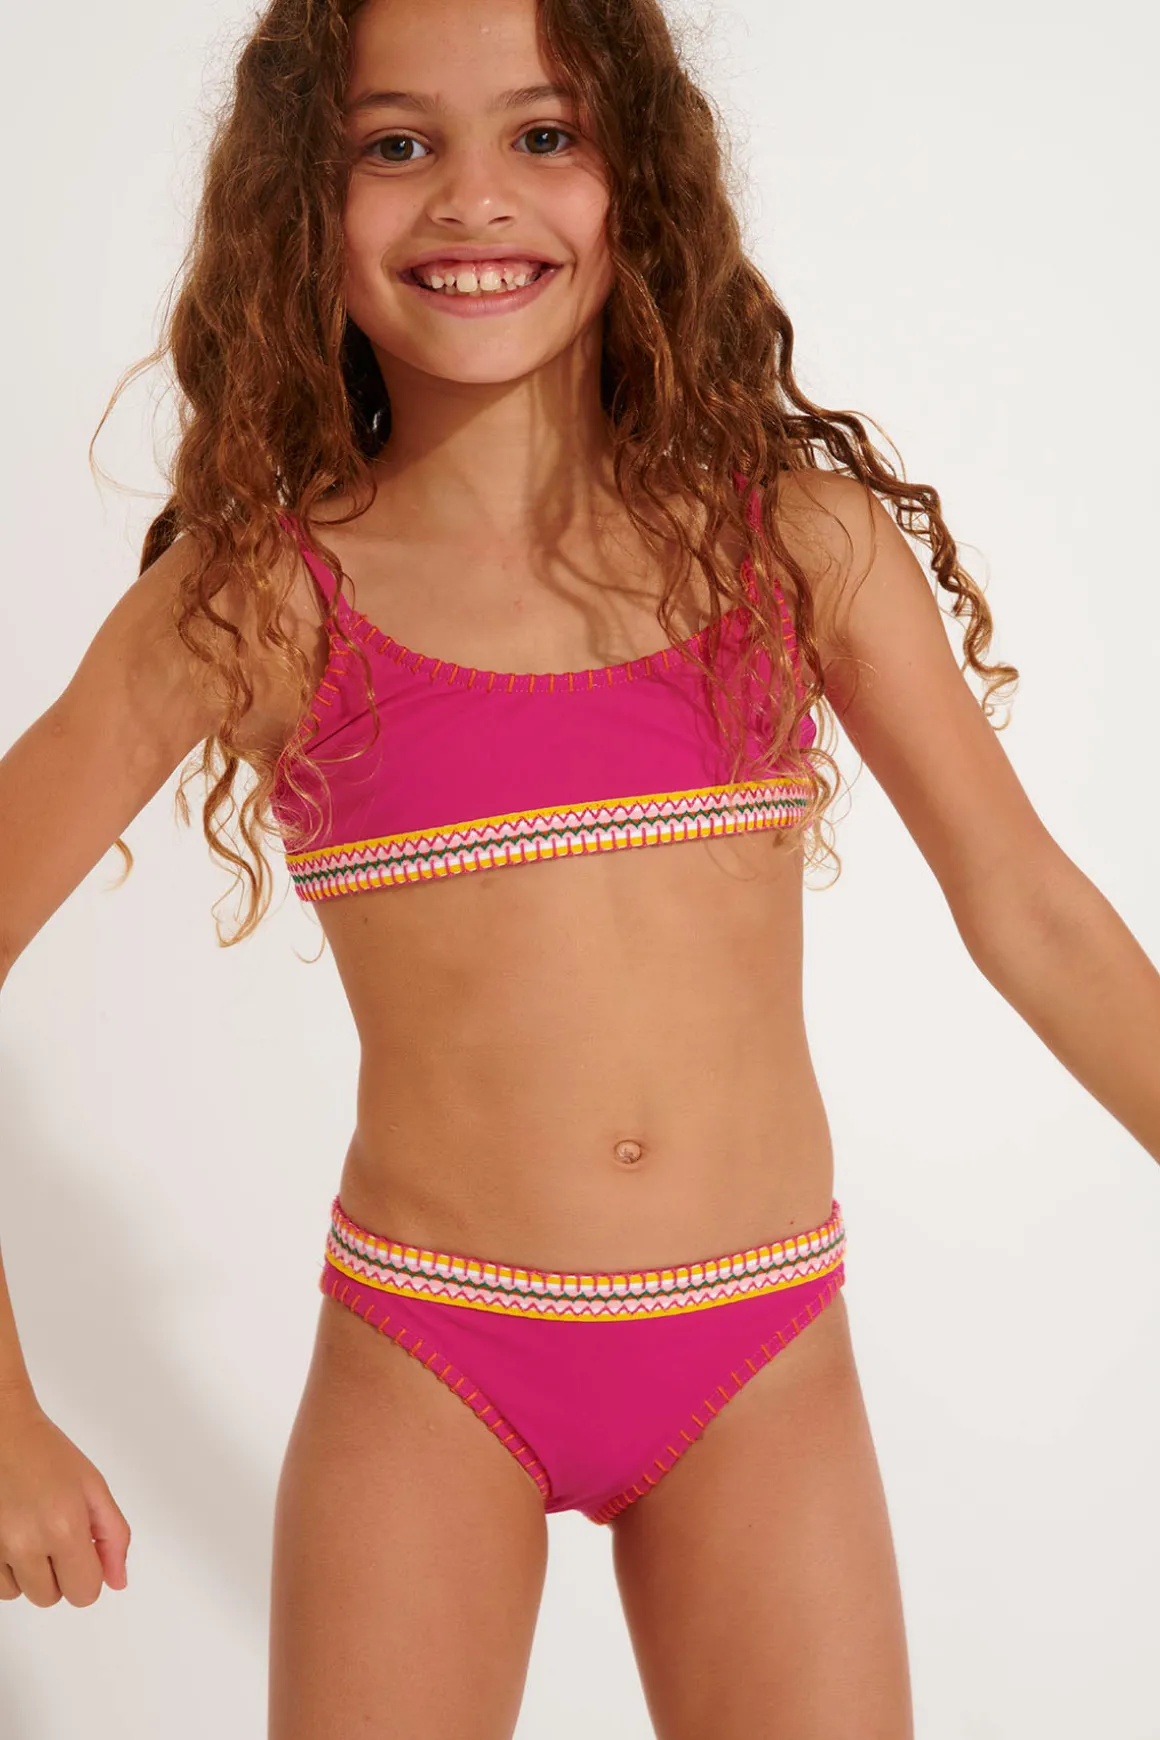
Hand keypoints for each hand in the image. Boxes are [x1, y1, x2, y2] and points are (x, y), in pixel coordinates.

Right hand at [0, 1391, 130, 1605]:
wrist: (3, 1432)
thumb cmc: (45, 1452)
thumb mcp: (93, 1487)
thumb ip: (113, 1536)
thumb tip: (118, 1580)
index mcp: (64, 1528)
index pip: (84, 1593)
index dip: (88, 1573)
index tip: (84, 1552)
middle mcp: (26, 1545)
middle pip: (51, 1598)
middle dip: (59, 1573)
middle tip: (55, 1534)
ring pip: (21, 1594)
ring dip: (29, 1572)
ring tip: (31, 1531)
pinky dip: (7, 1569)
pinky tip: (12, 1536)